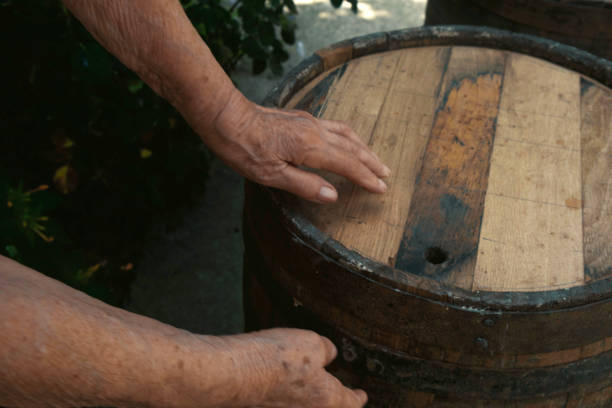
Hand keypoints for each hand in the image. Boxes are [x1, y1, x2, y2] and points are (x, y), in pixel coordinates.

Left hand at [205, 92, 389, 202]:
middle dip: (371, 163)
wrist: (227, 117)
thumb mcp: (272, 175)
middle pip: (352, 148)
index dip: (366, 178)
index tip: (381, 188)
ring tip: (375, 160)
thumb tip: (333, 196)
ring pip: (346, 135)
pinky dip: (349, 136)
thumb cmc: (244, 149)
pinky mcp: (301, 118)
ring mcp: (309, 122)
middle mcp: (315, 132)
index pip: (348, 165)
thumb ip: (305, 185)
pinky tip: (348, 139)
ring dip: (363, 148)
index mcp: (311, 148)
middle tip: (387, 175)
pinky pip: (334, 126)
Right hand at [224, 328, 366, 407]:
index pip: (352, 403)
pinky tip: (277, 378)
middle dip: (331, 398)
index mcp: (327, 399)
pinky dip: (286, 392)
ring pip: (304, 406)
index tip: (362, 394)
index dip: (358, 397)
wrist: (236, 373)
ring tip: (303, 378)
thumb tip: (328, 354)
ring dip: (307, 396)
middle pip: (328, 407)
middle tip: (335, 388)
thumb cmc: (276, 360)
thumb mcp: (312, 343)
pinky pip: (284, 403)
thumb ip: (326, 350)